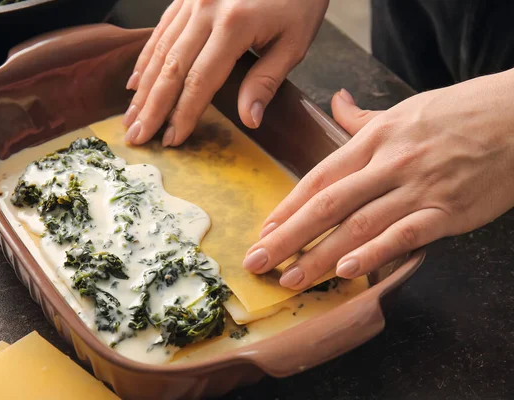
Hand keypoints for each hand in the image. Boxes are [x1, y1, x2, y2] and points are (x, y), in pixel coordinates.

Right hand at [122, 0, 328, 145]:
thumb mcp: (294, 42)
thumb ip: (266, 81)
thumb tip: (248, 120)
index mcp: (234, 24)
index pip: (200, 81)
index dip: (183, 114)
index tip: (171, 139)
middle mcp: (206, 9)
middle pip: (171, 68)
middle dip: (152, 107)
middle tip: (137, 136)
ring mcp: (192, 0)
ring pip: (160, 49)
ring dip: (144, 87)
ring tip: (131, 117)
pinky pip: (161, 29)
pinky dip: (146, 58)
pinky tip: (136, 81)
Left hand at [243, 72, 513, 289]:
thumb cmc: (458, 112)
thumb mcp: (403, 109)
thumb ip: (362, 117)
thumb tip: (337, 102)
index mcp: (372, 140)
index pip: (319, 179)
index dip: (287, 208)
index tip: (263, 231)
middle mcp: (387, 164)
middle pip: (327, 205)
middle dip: (288, 237)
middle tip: (257, 262)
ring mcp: (416, 188)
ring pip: (358, 225)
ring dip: (320, 256)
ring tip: (291, 278)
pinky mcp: (447, 210)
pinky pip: (404, 234)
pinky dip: (375, 253)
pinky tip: (347, 272)